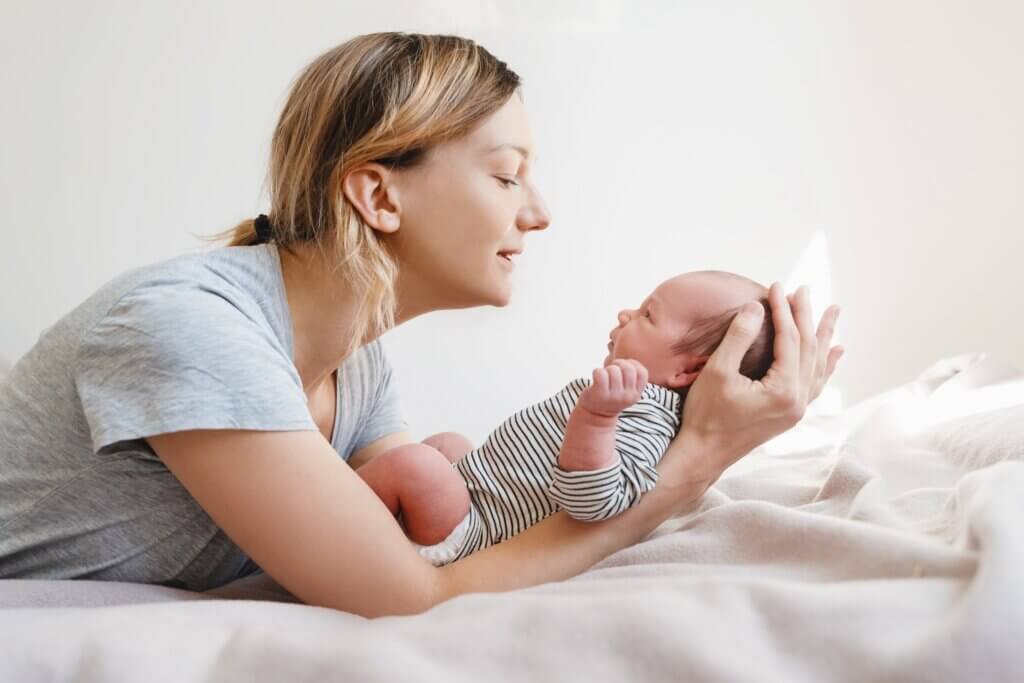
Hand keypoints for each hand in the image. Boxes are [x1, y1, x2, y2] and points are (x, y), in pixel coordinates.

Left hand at [579, 359, 648, 417]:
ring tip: (604, 376)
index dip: (633, 364)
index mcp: (636, 394)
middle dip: (619, 364)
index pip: (642, 373)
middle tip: (612, 369)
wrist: (596, 415)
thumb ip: (632, 378)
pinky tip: (596, 377)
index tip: (624, 368)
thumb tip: (630, 361)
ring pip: (613, 370)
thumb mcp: (627, 391)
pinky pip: (600, 373)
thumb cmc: (612, 396)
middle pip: (628, 369)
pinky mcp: (600, 394)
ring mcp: (614, 396)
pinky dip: (597, 371)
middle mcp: (627, 396)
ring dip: (606, 369)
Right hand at [671, 284, 841, 482]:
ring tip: (832, 312)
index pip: (790, 340)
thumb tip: (756, 307)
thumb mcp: (718, 372)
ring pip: (817, 365)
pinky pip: (815, 384)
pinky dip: (826, 365)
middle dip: (806, 316)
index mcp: (784, 391)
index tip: (776, 285)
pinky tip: (835, 354)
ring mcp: (797, 410)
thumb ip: (739, 337)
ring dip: (823, 336)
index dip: (784, 310)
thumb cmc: (705, 415)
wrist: (703, 454)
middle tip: (804, 289)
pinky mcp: (790, 415)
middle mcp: (798, 401)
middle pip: (809, 349)